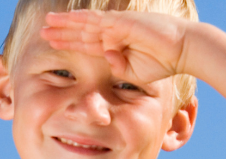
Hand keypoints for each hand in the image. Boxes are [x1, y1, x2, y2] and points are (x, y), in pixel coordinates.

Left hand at [40, 10, 191, 85]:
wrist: (182, 51)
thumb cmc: (163, 63)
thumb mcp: (134, 72)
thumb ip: (117, 67)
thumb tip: (105, 58)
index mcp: (114, 46)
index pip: (86, 44)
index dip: (69, 43)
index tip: (52, 44)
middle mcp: (113, 33)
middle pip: (81, 32)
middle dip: (62, 32)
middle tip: (43, 31)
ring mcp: (117, 25)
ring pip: (85, 23)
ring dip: (65, 24)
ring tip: (47, 23)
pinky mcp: (122, 21)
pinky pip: (98, 19)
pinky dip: (81, 19)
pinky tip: (67, 18)